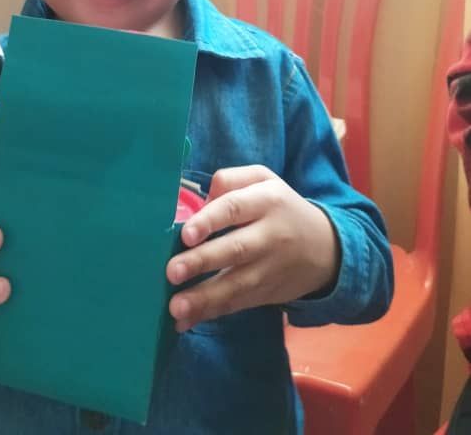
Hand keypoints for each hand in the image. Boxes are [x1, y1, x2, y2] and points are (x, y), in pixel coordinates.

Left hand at [166, 165, 338, 331]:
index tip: (186, 234)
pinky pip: (238, 304)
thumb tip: (202, 200)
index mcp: (267, 200)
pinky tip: (185, 321)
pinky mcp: (268, 293)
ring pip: (236, 284)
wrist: (327, 248)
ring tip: (176, 307)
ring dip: (204, 298)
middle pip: (235, 249)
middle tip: (172, 272)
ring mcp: (270, 268)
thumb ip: (230, 180)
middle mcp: (270, 235)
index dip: (210, 220)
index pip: (235, 207)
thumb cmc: (280, 206)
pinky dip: (211, 313)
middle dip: (202, 262)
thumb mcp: (263, 179)